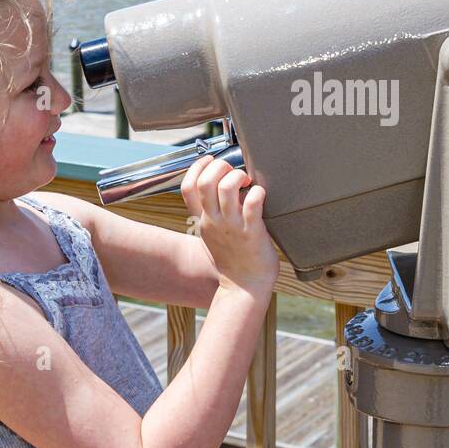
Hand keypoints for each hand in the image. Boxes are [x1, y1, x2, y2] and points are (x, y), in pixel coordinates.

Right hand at [180, 154, 279, 297]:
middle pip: (206, 182)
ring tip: (248, 182)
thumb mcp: (212, 234)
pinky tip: (261, 194)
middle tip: (235, 172)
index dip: (197, 167)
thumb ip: (212, 212)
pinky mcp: (252, 232)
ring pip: (227, 188)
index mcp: (203, 220)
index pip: (187, 187)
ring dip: (239, 176)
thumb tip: (223, 187)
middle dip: (221, 167)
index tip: (211, 161)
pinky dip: (258, 192)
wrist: (244, 287)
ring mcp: (232, 226)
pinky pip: (253, 203)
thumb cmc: (233, 258)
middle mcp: (214, 221)